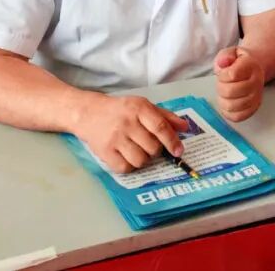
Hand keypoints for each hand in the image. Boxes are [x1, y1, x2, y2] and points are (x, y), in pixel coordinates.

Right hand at [73, 94, 188, 173]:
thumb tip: (185, 127)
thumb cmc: (121, 110)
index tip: (178, 151)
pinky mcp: (105, 152)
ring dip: (143, 159)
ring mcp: (115, 138)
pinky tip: (126, 156)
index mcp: (139, 108)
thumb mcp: (143, 106)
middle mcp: (127, 123)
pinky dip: (130, 166)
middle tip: (148, 145)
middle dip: (155, 150)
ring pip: (141, 160)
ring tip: (137, 150)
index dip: (172, 141)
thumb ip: (165, 116)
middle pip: (153, 147)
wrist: (89, 113)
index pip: (161, 127)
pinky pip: (125, 168)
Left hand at [214, 47, 264, 121]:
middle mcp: (257, 81)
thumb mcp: (230, 53)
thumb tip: (223, 62)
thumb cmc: (238, 62)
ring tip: (225, 93)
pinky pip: (238, 116)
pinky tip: (228, 103)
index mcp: (251, 65)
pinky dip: (228, 112)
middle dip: (221, 87)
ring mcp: (257, 96)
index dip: (222, 75)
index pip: (232, 75)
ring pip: (233, 105)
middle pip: (230, 91)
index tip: (223, 72)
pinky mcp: (254, 108)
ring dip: (223, 100)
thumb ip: (224, 56)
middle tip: (223, 83)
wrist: (253, 69)